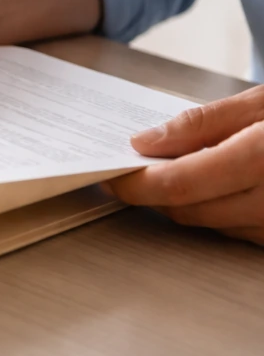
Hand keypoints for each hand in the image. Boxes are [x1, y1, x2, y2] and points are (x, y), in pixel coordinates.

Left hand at [107, 85, 263, 244]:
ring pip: (214, 225)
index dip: (137, 182)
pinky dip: (221, 211)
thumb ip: (203, 123)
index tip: (112, 174)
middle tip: (136, 169)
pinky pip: (243, 232)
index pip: (182, 184)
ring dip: (188, 203)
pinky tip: (219, 187)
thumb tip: (147, 142)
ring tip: (180, 170)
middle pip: (191, 210)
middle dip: (156, 192)